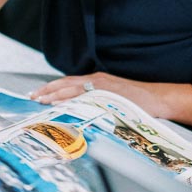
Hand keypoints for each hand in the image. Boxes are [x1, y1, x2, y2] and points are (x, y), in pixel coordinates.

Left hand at [29, 72, 168, 117]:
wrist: (158, 100)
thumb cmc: (138, 102)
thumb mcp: (113, 97)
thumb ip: (97, 100)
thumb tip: (80, 110)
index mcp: (98, 80)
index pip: (69, 82)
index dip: (52, 87)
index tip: (38, 93)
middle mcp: (98, 81)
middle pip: (67, 83)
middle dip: (48, 90)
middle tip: (32, 97)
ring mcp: (103, 88)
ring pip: (73, 89)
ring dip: (55, 94)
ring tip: (41, 100)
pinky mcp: (108, 96)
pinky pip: (85, 98)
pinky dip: (71, 101)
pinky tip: (61, 106)